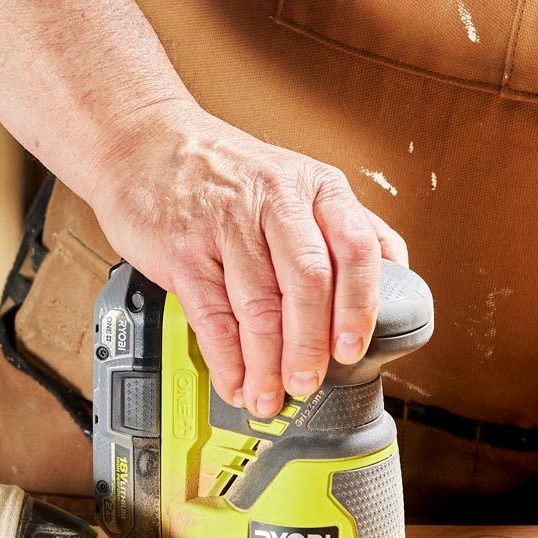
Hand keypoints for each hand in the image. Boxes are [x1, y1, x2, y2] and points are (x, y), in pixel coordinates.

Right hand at [90, 97, 407, 417]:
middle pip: (308, 285)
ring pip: (259, 308)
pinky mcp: (183, 247)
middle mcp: (275, 199)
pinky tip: (234, 379)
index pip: (355, 249)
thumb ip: (342, 221)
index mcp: (315, 186)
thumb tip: (394, 270)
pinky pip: (212, 315)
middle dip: (310, 346)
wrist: (143, 141)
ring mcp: (226, 222)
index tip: (353, 348)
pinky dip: (226, 358)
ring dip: (266, 365)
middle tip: (307, 383)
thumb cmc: (225, 169)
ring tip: (269, 396)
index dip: (359, 307)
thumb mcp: (297, 179)